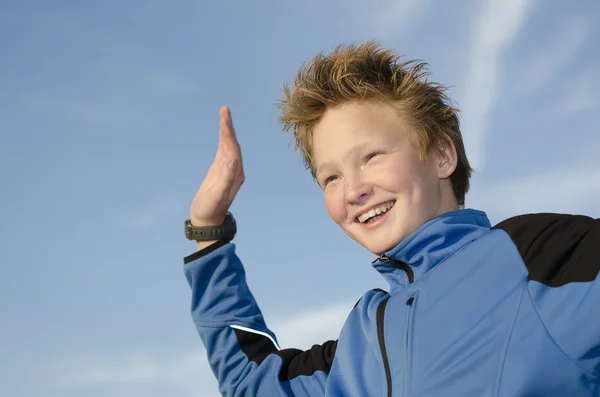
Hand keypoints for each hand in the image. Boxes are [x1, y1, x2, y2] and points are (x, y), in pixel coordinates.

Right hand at [189, 106, 244, 247]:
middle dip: (228, 126)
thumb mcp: (217, 196)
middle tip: (224, 109)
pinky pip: (223, 152)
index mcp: (235, 174)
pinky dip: (223, 140)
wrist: (207, 221)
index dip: (228, 132)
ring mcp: (228, 171)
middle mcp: (234, 170)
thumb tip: (231, 161)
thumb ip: (225, 179)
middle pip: (232, 144)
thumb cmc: (210, 210)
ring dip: (226, 130)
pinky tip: (222, 132)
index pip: (233, 148)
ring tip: (224, 114)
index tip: (224, 117)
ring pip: (228, 146)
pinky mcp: (220, 172)